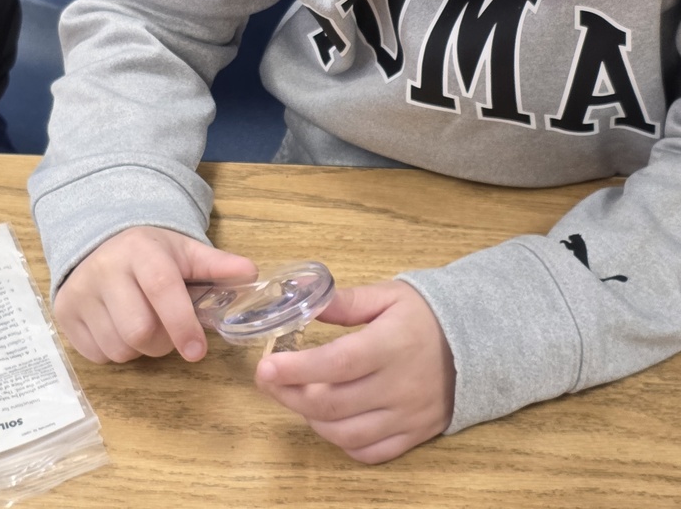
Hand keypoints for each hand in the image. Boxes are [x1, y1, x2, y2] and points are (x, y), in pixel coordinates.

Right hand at [54, 226, 255, 364]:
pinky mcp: (64, 315)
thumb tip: (251, 273)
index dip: (182, 323)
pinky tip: (120, 328)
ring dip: (140, 349)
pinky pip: (97, 355)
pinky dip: (116, 351)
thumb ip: (216, 265)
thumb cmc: (150, 252)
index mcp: (140, 250)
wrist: (97, 242)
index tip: (197, 350)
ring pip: (118, 348)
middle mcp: (105, 270)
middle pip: (139, 330)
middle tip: (170, 330)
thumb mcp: (184, 251)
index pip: (162, 290)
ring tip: (144, 324)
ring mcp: (80, 293)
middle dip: (163, 341)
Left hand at [255, 280, 454, 463]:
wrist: (479, 342)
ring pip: (345, 433)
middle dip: (290, 394)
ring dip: (311, 418)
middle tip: (267, 380)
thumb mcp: (388, 295)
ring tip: (295, 395)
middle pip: (333, 403)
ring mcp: (406, 416)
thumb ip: (346, 302)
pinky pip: (369, 452)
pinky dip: (341, 441)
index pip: (337, 363)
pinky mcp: (413, 435)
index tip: (267, 365)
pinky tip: (328, 420)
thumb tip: (304, 301)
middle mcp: (397, 386)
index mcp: (390, 345)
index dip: (297, 369)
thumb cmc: (427, 314)